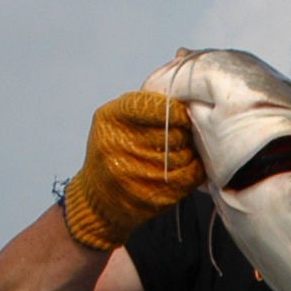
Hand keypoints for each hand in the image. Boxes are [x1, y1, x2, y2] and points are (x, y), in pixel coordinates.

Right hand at [63, 90, 204, 250]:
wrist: (97, 196)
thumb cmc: (112, 149)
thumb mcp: (115, 119)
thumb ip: (143, 105)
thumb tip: (182, 95)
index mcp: (110, 118)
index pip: (152, 107)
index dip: (175, 110)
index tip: (184, 113)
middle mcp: (117, 146)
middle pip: (171, 133)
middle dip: (185, 132)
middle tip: (188, 133)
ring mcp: (132, 173)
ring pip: (181, 156)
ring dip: (190, 151)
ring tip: (187, 149)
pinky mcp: (148, 195)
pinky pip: (185, 178)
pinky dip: (194, 170)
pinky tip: (190, 165)